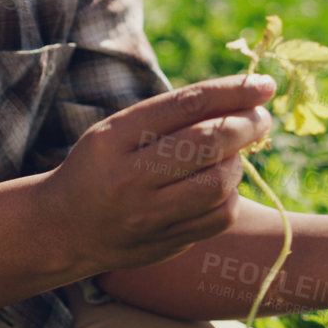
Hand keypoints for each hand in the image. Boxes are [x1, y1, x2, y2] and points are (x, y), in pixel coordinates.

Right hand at [42, 74, 274, 273]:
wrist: (63, 227)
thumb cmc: (101, 166)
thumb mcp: (117, 131)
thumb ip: (169, 117)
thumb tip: (241, 99)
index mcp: (114, 137)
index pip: (186, 105)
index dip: (234, 91)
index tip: (264, 85)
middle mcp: (129, 177)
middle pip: (207, 143)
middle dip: (246, 125)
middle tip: (261, 118)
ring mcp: (147, 215)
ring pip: (219, 184)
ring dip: (238, 163)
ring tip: (233, 155)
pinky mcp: (165, 243)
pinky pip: (218, 218)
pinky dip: (230, 196)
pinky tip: (221, 185)